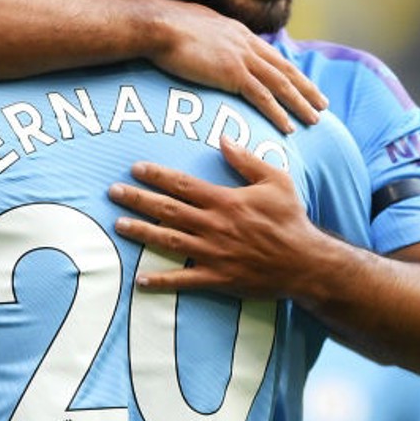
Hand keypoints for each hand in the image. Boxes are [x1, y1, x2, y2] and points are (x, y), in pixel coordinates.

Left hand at [109, 137, 323, 299]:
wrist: (306, 263)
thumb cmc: (291, 219)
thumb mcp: (276, 181)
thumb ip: (246, 160)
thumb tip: (223, 139)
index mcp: (225, 201)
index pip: (182, 184)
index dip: (156, 175)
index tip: (135, 168)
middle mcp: (214, 226)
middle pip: (167, 210)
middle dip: (137, 199)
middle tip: (113, 192)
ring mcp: (213, 254)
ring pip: (168, 241)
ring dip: (141, 232)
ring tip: (119, 225)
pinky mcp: (217, 278)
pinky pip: (183, 280)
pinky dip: (160, 281)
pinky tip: (140, 280)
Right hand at [150, 3, 325, 133]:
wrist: (157, 25)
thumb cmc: (165, 26)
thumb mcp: (195, 25)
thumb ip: (209, 35)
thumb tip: (207, 40)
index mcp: (238, 32)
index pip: (272, 55)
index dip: (290, 71)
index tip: (303, 82)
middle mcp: (246, 43)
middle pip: (284, 69)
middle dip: (306, 87)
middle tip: (323, 103)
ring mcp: (242, 58)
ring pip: (280, 84)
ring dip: (300, 103)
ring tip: (315, 118)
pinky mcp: (232, 74)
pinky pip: (263, 97)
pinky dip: (278, 113)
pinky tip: (289, 126)